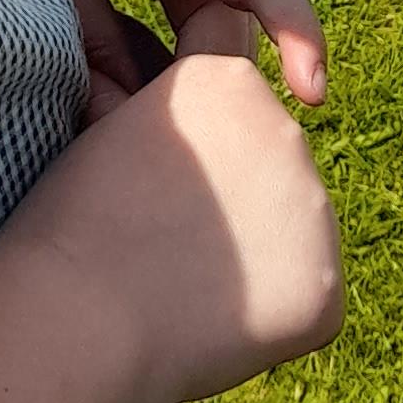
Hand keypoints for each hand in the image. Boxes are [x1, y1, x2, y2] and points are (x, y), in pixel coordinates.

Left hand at [0, 0, 325, 112]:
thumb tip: (125, 128)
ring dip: (178, 75)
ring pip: (203, 23)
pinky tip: (108, 93)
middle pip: (230, 23)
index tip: (316, 93)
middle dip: (216, 90)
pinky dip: (153, 55)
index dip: (294, 32)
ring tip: (129, 131)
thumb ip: (89, 41)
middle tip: (158, 156)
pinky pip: (176, 12)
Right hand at [18, 7, 343, 402]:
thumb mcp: (110, 126)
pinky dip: (271, 312)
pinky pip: (308, 296)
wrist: (78, 323)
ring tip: (183, 282)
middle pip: (267, 162)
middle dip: (232, 193)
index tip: (152, 178)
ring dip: (255, 249)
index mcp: (229, 79)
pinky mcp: (328, 290)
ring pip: (291, 226)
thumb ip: (171, 105)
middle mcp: (287, 131)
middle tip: (164, 240)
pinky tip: (212, 321)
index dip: (189, 141)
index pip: (229, 101)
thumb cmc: (73, 226)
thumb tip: (190, 109)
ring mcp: (315, 213)